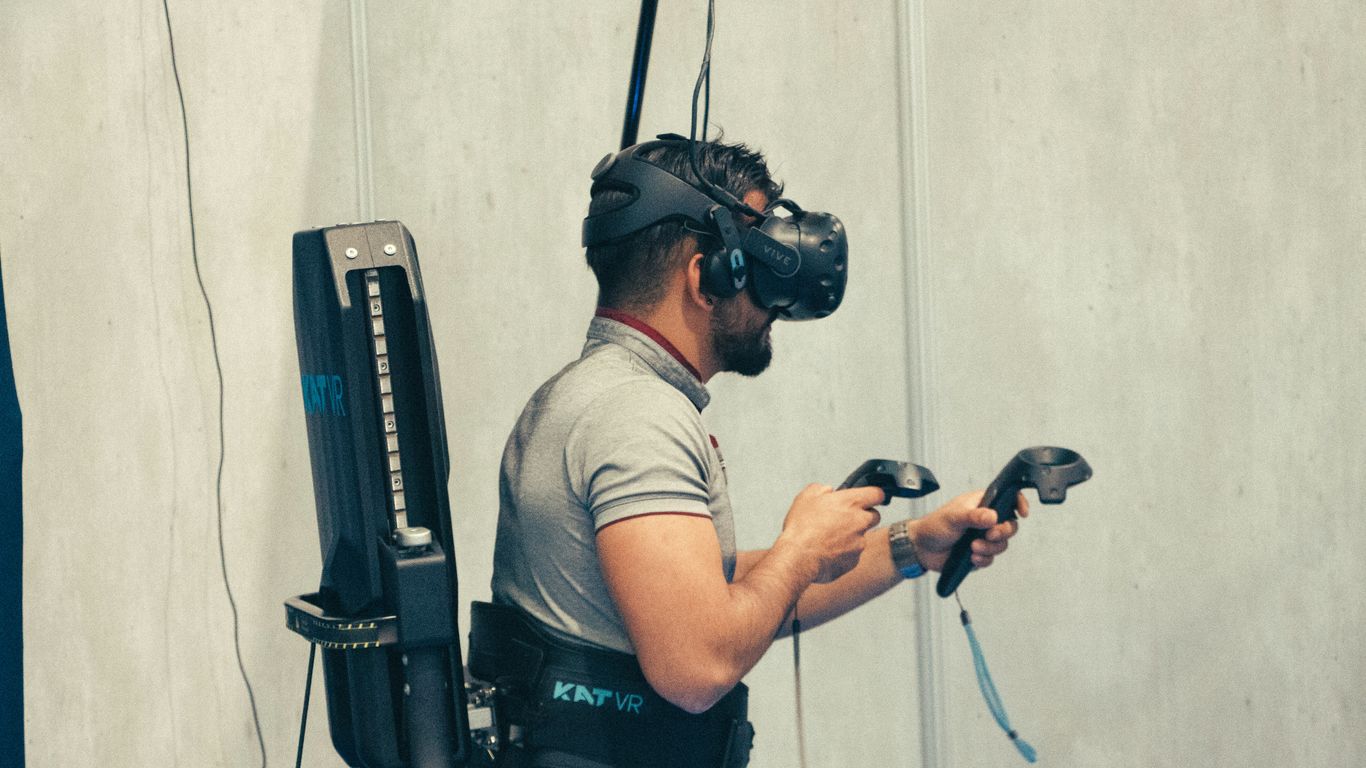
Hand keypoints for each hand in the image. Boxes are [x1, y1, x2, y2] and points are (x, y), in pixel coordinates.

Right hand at [779, 483, 884, 583]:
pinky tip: (827, 550)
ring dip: (851, 536)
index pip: (877, 494)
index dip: (873, 495)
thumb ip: (822, 489)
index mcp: (851, 503)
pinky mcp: (854, 560)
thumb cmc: (802, 527)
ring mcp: (859, 543)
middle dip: (864, 516)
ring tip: (828, 538)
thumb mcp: (806, 497)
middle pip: (875, 516)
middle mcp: (860, 522)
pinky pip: (853, 553)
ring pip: (862, 536)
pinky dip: (844, 552)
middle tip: (845, 518)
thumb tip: (828, 491)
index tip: (868, 498)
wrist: (799, 557)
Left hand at [909, 490, 1027, 571]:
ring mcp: (983, 537)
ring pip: (1002, 544)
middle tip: (989, 535)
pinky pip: (991, 558)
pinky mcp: (979, 553)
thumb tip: (992, 517)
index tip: (1023, 513)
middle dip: (1003, 532)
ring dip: (990, 548)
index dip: (1019, 503)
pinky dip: (983, 559)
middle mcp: (985, 519)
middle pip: (1010, 525)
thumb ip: (973, 516)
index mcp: (981, 503)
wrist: (921, 549)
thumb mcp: (953, 517)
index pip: (1007, 498)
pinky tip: (971, 558)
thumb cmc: (934, 526)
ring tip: (972, 548)